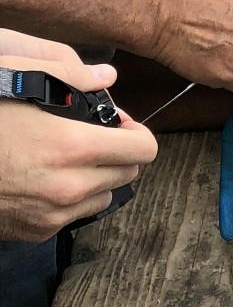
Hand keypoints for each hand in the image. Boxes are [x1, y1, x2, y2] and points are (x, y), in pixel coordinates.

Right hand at [0, 34, 155, 238]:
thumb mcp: (15, 76)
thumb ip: (70, 74)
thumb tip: (108, 77)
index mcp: (72, 147)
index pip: (144, 149)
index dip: (135, 132)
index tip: (117, 124)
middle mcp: (69, 187)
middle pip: (128, 174)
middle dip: (116, 153)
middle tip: (89, 136)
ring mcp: (53, 215)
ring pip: (102, 197)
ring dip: (95, 177)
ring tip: (63, 157)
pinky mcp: (35, 232)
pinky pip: (72, 215)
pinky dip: (67, 198)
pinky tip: (39, 176)